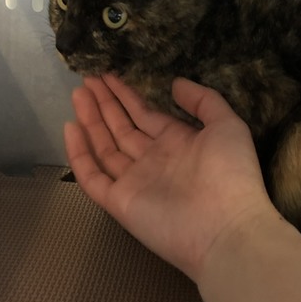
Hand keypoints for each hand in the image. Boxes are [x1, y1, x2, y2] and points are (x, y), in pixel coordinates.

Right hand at [64, 74, 275, 281]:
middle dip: (105, 102)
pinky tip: (69, 127)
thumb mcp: (227, 125)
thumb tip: (175, 83)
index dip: (127, 94)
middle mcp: (153, 159)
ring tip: (78, 92)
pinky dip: (79, 154)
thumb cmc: (231, 173)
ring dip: (91, 119)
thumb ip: (204, 100)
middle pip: (122, 126)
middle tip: (88, 76)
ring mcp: (135, 181)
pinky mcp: (119, 201)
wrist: (226, 228)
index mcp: (177, 142)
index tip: (109, 73)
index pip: (145, 113)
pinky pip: (92, 176)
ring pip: (105, 146)